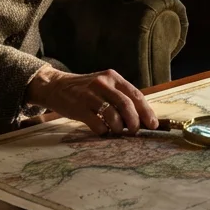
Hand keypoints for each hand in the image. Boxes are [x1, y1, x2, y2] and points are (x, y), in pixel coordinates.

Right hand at [25, 65, 157, 135]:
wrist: (56, 86)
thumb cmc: (85, 90)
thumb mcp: (104, 86)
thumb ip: (120, 97)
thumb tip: (141, 118)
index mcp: (113, 77)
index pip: (135, 94)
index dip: (146, 111)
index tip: (153, 124)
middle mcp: (103, 83)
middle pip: (126, 104)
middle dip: (134, 122)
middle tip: (135, 131)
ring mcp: (90, 95)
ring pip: (113, 115)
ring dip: (119, 128)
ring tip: (118, 132)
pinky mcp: (79, 107)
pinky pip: (97, 123)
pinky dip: (104, 131)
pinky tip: (103, 131)